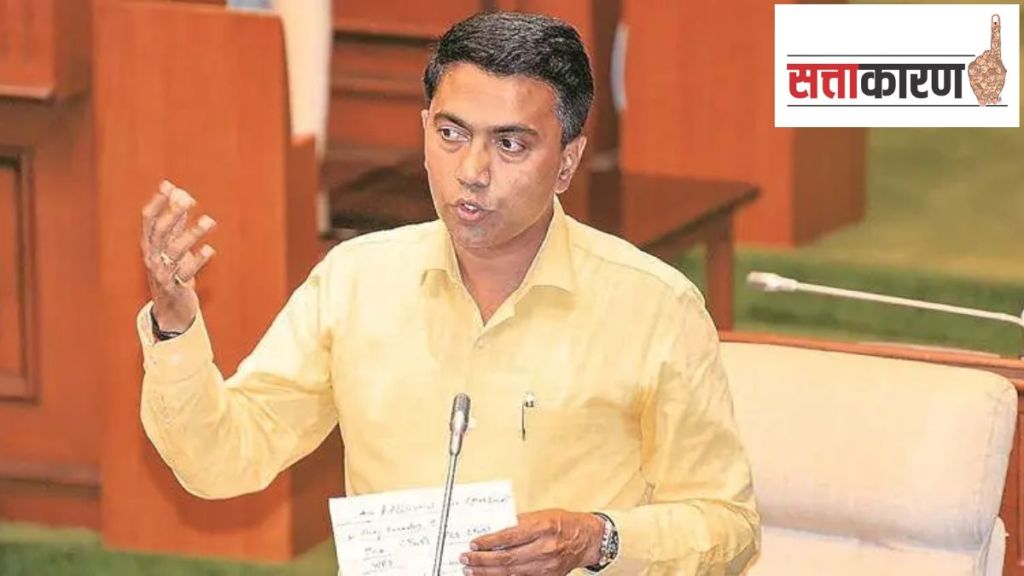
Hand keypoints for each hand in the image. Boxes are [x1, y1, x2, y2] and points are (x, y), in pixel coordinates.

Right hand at [140, 180, 216, 331]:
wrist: (170, 310)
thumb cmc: (171, 271)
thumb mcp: (170, 245)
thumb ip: (175, 221)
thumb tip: (179, 191)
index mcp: (149, 245)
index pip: (148, 220)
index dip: (158, 203)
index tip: (169, 186)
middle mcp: (152, 257)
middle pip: (160, 232)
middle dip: (173, 214)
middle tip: (188, 199)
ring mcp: (162, 272)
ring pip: (175, 250)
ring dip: (192, 234)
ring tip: (209, 220)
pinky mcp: (175, 287)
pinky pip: (186, 273)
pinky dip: (197, 261)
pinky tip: (210, 250)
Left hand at [460, 509, 603, 574]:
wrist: (586, 539)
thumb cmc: (563, 523)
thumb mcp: (540, 515)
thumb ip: (518, 522)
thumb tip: (493, 529)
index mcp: (543, 528)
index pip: (510, 536)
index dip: (489, 541)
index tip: (474, 543)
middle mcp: (545, 548)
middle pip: (507, 558)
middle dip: (483, 560)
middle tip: (466, 559)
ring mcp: (547, 566)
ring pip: (511, 573)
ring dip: (488, 573)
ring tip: (472, 571)